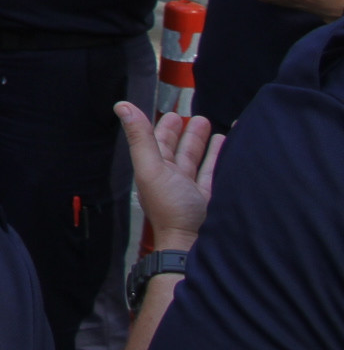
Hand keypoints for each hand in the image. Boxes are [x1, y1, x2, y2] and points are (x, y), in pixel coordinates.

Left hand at [114, 103, 219, 250]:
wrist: (192, 244)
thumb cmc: (170, 208)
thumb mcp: (151, 168)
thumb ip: (140, 137)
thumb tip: (122, 105)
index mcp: (156, 171)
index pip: (159, 143)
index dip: (165, 128)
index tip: (174, 114)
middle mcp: (173, 179)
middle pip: (180, 151)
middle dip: (188, 134)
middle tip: (199, 118)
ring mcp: (193, 190)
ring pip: (198, 161)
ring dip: (205, 145)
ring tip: (214, 129)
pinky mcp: (211, 198)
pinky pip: (216, 173)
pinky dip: (221, 158)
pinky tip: (228, 148)